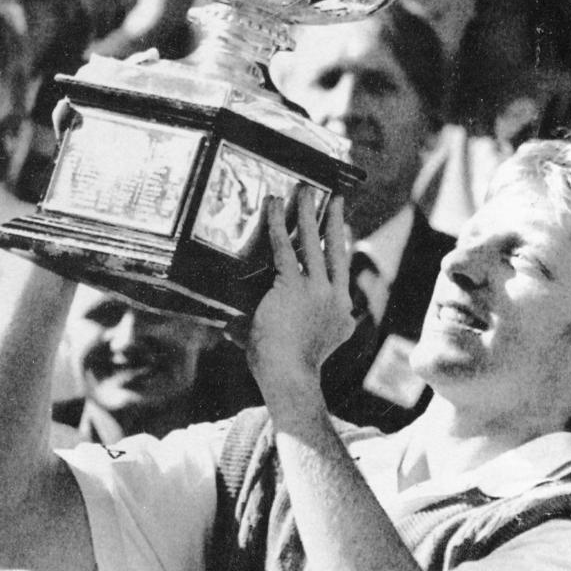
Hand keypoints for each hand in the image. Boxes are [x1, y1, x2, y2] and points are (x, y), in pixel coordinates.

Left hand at [244, 189, 354, 402]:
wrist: (289, 379)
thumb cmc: (281, 370)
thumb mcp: (280, 347)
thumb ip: (258, 330)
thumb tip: (228, 325)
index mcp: (342, 314)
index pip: (341, 274)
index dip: (341, 248)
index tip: (341, 229)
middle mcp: (336, 299)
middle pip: (336, 251)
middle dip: (335, 222)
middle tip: (335, 199)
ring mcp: (318, 292)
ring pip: (314, 243)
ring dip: (309, 214)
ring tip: (306, 191)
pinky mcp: (294, 287)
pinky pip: (283, 249)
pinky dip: (278, 225)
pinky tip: (273, 206)